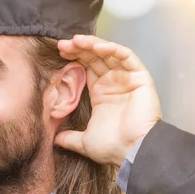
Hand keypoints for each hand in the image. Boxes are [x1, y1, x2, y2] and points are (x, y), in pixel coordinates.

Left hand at [56, 35, 161, 166]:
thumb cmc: (112, 147)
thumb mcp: (84, 142)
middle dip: (80, 48)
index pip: (87, 68)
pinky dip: (113, 49)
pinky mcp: (140, 78)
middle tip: (63, 44)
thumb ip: (69, 138)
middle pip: (96, 57)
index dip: (75, 58)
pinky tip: (97, 47)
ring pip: (110, 53)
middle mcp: (114, 83)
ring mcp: (127, 79)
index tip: (60, 52)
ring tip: (77, 41)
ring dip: (93, 44)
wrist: (132, 152)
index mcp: (101, 93)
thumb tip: (54, 139)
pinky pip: (127, 57)